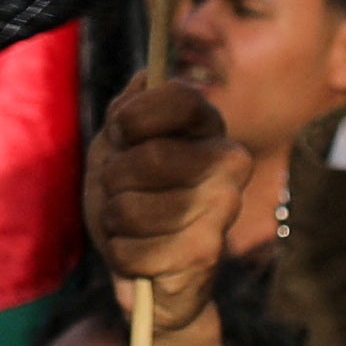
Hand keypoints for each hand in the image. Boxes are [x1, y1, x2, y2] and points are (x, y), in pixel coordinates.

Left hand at [88, 75, 249, 329]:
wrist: (145, 267)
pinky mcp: (207, 253)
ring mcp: (224, 208)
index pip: (183, 98)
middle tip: (118, 189)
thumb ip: (125, 111)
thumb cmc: (131, 197)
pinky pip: (133, 249)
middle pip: (153, 156)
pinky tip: (138, 253)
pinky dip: (121, 253)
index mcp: (209, 126)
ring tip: (128, 222)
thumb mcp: (116, 147)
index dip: (136, 116)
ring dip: (114, 218)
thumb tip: (144, 78)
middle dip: (114, 177)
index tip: (119, 133)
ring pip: (135, 207)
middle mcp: (230, 162)